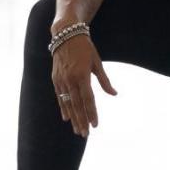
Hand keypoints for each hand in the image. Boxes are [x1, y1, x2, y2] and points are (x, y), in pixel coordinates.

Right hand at [50, 23, 117, 137]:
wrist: (65, 34)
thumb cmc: (85, 47)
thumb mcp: (97, 62)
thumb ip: (104, 80)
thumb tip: (114, 94)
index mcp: (82, 75)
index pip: (88, 100)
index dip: (92, 113)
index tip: (95, 125)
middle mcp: (70, 80)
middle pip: (77, 105)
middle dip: (82, 121)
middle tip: (86, 135)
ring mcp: (61, 80)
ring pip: (67, 104)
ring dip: (73, 118)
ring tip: (78, 131)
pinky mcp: (55, 79)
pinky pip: (60, 97)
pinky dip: (63, 108)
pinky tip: (67, 118)